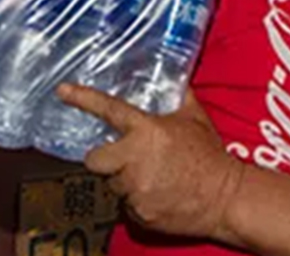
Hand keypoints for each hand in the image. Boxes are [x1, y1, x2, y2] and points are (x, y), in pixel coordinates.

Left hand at [57, 84, 244, 239]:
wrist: (226, 198)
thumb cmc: (210, 157)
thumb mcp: (195, 119)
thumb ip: (179, 96)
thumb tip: (174, 77)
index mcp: (147, 131)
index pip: (108, 110)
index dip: (82, 99)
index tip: (63, 91)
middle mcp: (135, 159)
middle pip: (95, 159)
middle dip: (104, 159)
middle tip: (124, 158)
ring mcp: (135, 189)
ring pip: (112, 183)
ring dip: (125, 180)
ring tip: (152, 177)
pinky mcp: (139, 213)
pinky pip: (126, 205)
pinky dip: (137, 201)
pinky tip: (157, 194)